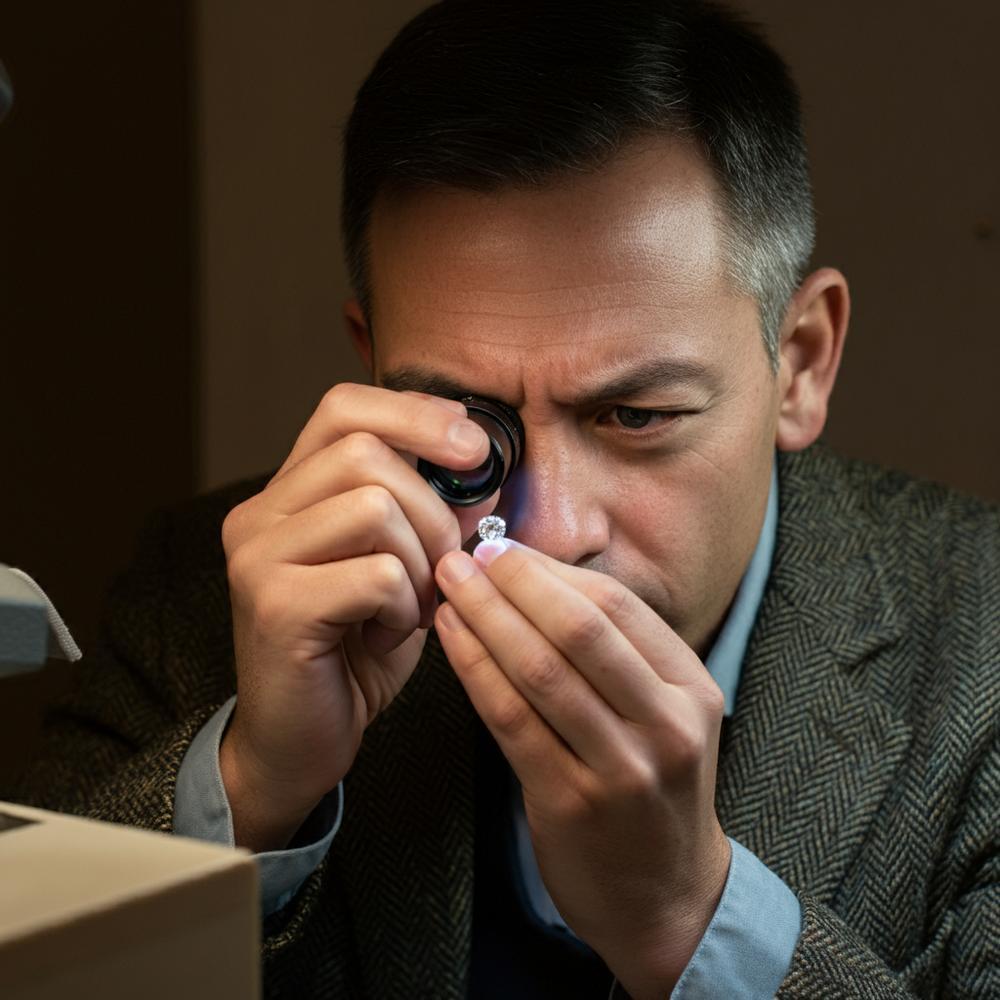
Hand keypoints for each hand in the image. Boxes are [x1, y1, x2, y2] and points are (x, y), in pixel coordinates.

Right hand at [218, 383, 494, 851]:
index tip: (472, 448)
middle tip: (442, 565)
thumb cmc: (355, 652)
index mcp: (288, 494)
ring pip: (374, 506)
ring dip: (420, 560)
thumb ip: (431, 513)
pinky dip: (405, 606)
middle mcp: (259, 515)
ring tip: (411, 607)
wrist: (299, 742)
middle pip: (365, 451)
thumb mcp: (403, 567)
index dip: (415, 414)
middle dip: (432, 508)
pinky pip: (376, 573)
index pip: (343, 407)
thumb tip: (483, 468)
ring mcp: (258, 557)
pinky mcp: (274, 605)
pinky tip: (391, 635)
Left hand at [434, 538, 730, 998]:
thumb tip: (538, 578)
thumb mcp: (665, 716)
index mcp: (691, 689)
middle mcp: (666, 724)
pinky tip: (452, 640)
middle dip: (514, 582)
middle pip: (580, 628)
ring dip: (485, 617)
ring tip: (449, 587)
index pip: (617, 605)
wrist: (665, 897)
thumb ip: (616, 655)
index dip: (552, 571)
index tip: (505, 548)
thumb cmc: (652, 793)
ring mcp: (621, 768)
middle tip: (467, 556)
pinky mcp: (570, 802)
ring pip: (540, 669)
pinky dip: (475, 669)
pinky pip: (510, 719)